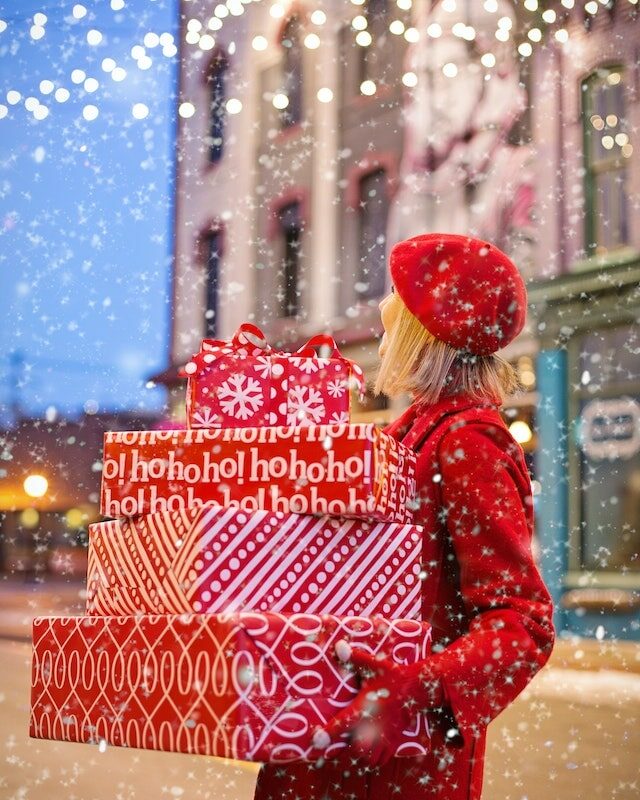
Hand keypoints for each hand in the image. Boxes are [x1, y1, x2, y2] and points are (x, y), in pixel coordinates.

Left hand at [311, 645, 444, 767]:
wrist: (417, 688)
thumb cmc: (392, 676)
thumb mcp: (373, 664)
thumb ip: (354, 658)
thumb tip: (338, 646)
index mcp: (364, 709)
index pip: (340, 725)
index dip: (326, 736)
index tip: (314, 740)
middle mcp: (373, 727)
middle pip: (353, 752)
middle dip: (340, 754)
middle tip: (328, 751)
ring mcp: (384, 738)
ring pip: (366, 760)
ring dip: (355, 760)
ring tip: (346, 754)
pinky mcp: (393, 743)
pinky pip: (380, 761)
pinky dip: (371, 762)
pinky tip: (364, 754)